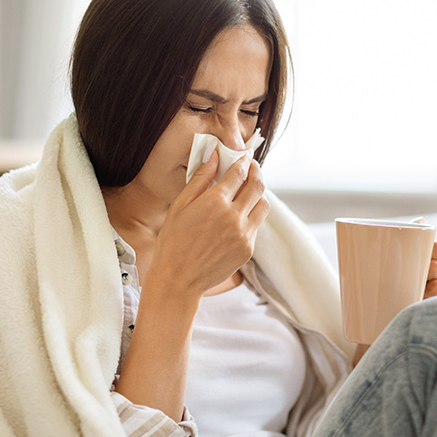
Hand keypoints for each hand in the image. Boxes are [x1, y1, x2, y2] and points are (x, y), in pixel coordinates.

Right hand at [146, 151, 270, 300]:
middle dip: (257, 172)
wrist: (179, 280)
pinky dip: (251, 216)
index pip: (239, 172)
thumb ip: (199, 179)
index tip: (244, 157)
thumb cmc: (173, 242)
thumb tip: (213, 156)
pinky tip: (238, 216)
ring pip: (263, 205)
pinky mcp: (248, 249)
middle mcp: (234, 216)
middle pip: (258, 186)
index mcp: (215, 202)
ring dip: (259, 194)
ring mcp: (244, 234)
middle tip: (252, 168)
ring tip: (249, 191)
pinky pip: (256, 226)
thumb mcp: (180, 206)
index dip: (244, 161)